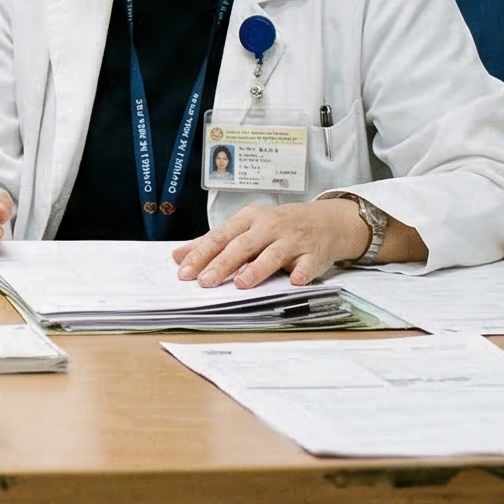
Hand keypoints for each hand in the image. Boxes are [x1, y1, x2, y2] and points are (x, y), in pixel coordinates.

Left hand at [175, 199, 369, 288]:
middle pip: (243, 245)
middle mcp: (269, 227)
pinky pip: (308, 264)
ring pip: (272, 254)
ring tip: (242, 283)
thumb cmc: (279, 227)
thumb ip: (212, 242)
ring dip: (257, 268)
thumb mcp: (245, 227)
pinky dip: (302, 272)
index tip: (185, 272)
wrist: (326, 221)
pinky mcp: (314, 254)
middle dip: (223, 264)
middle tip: (206, 282)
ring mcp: (293, 240)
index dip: (201, 254)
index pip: (220, 236)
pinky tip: (294, 282)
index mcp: (249, 219)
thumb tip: (177, 256)